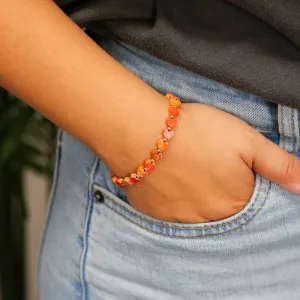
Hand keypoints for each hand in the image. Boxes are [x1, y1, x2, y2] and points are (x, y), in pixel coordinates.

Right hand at [125, 103, 299, 222]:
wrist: (143, 133)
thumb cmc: (197, 132)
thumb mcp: (247, 141)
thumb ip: (280, 166)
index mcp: (233, 203)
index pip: (245, 204)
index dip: (236, 182)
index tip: (222, 167)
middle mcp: (206, 220)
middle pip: (218, 210)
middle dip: (214, 190)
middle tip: (201, 166)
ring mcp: (177, 220)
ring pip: (192, 212)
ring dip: (191, 195)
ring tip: (184, 170)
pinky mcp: (152, 214)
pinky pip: (168, 212)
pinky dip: (170, 198)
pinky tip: (166, 178)